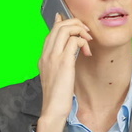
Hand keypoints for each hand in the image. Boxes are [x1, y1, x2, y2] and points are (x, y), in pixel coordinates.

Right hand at [36, 13, 91, 131]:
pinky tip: (87, 53)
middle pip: (59, 25)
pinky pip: (74, 41)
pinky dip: (83, 42)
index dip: (64, 23)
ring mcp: (54, 57)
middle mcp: (47, 54)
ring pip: (65, 29)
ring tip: (88, 40)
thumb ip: (58, 61)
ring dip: (80, 30)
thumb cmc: (56, 95)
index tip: (76, 26)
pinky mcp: (64, 62)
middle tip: (86, 33)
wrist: (53, 109)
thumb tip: (68, 52)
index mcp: (43, 56)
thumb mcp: (54, 75)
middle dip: (76, 23)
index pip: (52, 31)